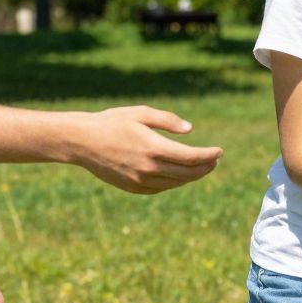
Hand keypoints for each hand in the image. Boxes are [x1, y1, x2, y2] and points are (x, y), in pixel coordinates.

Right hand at [69, 106, 222, 193]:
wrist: (82, 142)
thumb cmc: (112, 122)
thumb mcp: (141, 113)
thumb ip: (168, 120)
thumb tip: (190, 130)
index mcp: (153, 147)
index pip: (191, 157)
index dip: (209, 155)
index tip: (220, 151)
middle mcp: (148, 168)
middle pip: (187, 173)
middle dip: (205, 167)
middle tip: (215, 160)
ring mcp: (139, 180)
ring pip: (175, 183)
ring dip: (192, 176)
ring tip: (202, 167)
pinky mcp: (132, 187)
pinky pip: (160, 188)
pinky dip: (174, 183)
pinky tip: (180, 175)